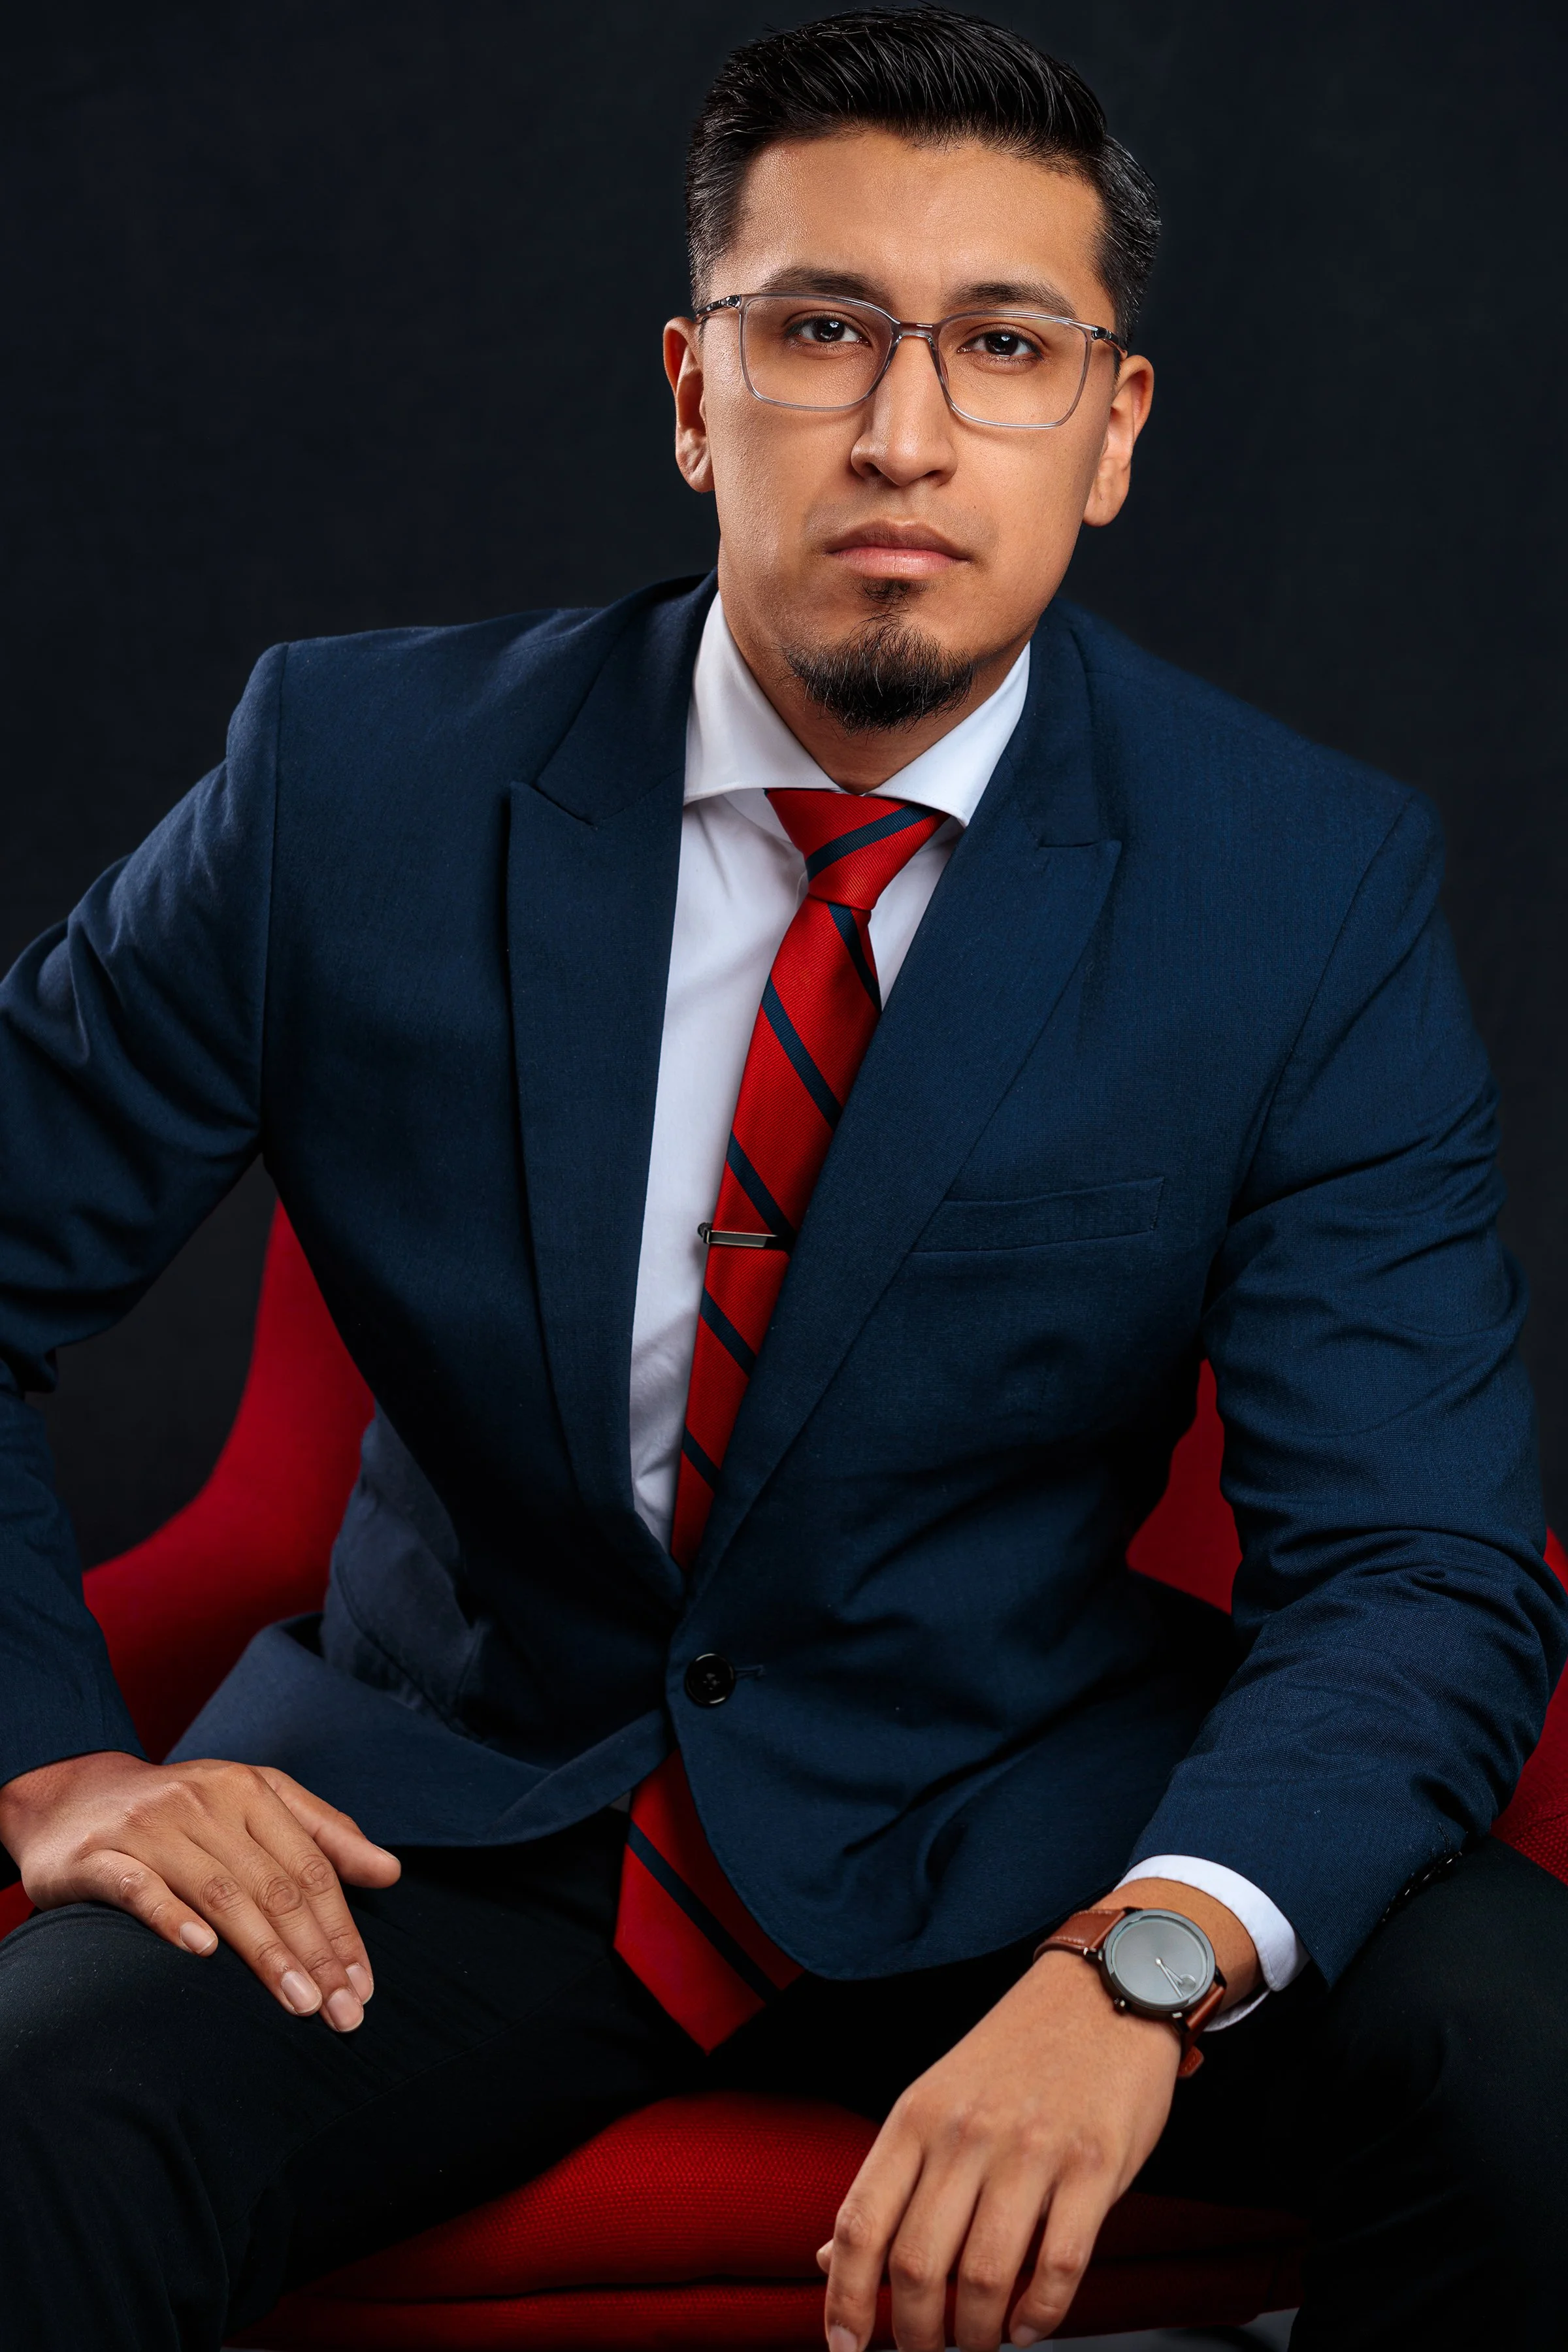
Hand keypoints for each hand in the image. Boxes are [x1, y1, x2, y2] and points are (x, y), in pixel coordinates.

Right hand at [0, 1750, 400, 2030]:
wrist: (72, 1796)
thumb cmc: (183, 1811)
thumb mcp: (257, 1804)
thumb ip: (323, 1835)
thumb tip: (391, 1872)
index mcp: (250, 1790)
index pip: (310, 1868)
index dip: (342, 1928)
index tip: (364, 1986)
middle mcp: (204, 1803)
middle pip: (274, 1885)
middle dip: (315, 1953)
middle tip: (342, 2012)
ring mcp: (150, 1829)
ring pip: (220, 1892)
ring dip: (265, 1951)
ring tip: (300, 2002)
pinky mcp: (98, 1857)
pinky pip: (140, 1889)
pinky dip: (173, 1918)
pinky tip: (204, 1952)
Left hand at [817, 1875, 1259, 2351]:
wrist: (1103, 1990)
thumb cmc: (1016, 2053)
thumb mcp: (936, 2100)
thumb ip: (891, 2180)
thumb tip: (830, 2258)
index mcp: (916, 2117)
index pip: (861, 2224)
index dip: (843, 2298)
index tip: (845, 2347)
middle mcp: (966, 2133)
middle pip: (918, 2266)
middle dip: (915, 2333)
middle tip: (925, 2351)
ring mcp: (1031, 2150)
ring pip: (985, 2278)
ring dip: (976, 2336)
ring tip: (980, 2342)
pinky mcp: (1094, 2164)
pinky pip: (1059, 2266)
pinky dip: (1041, 2316)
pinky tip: (1029, 2324)